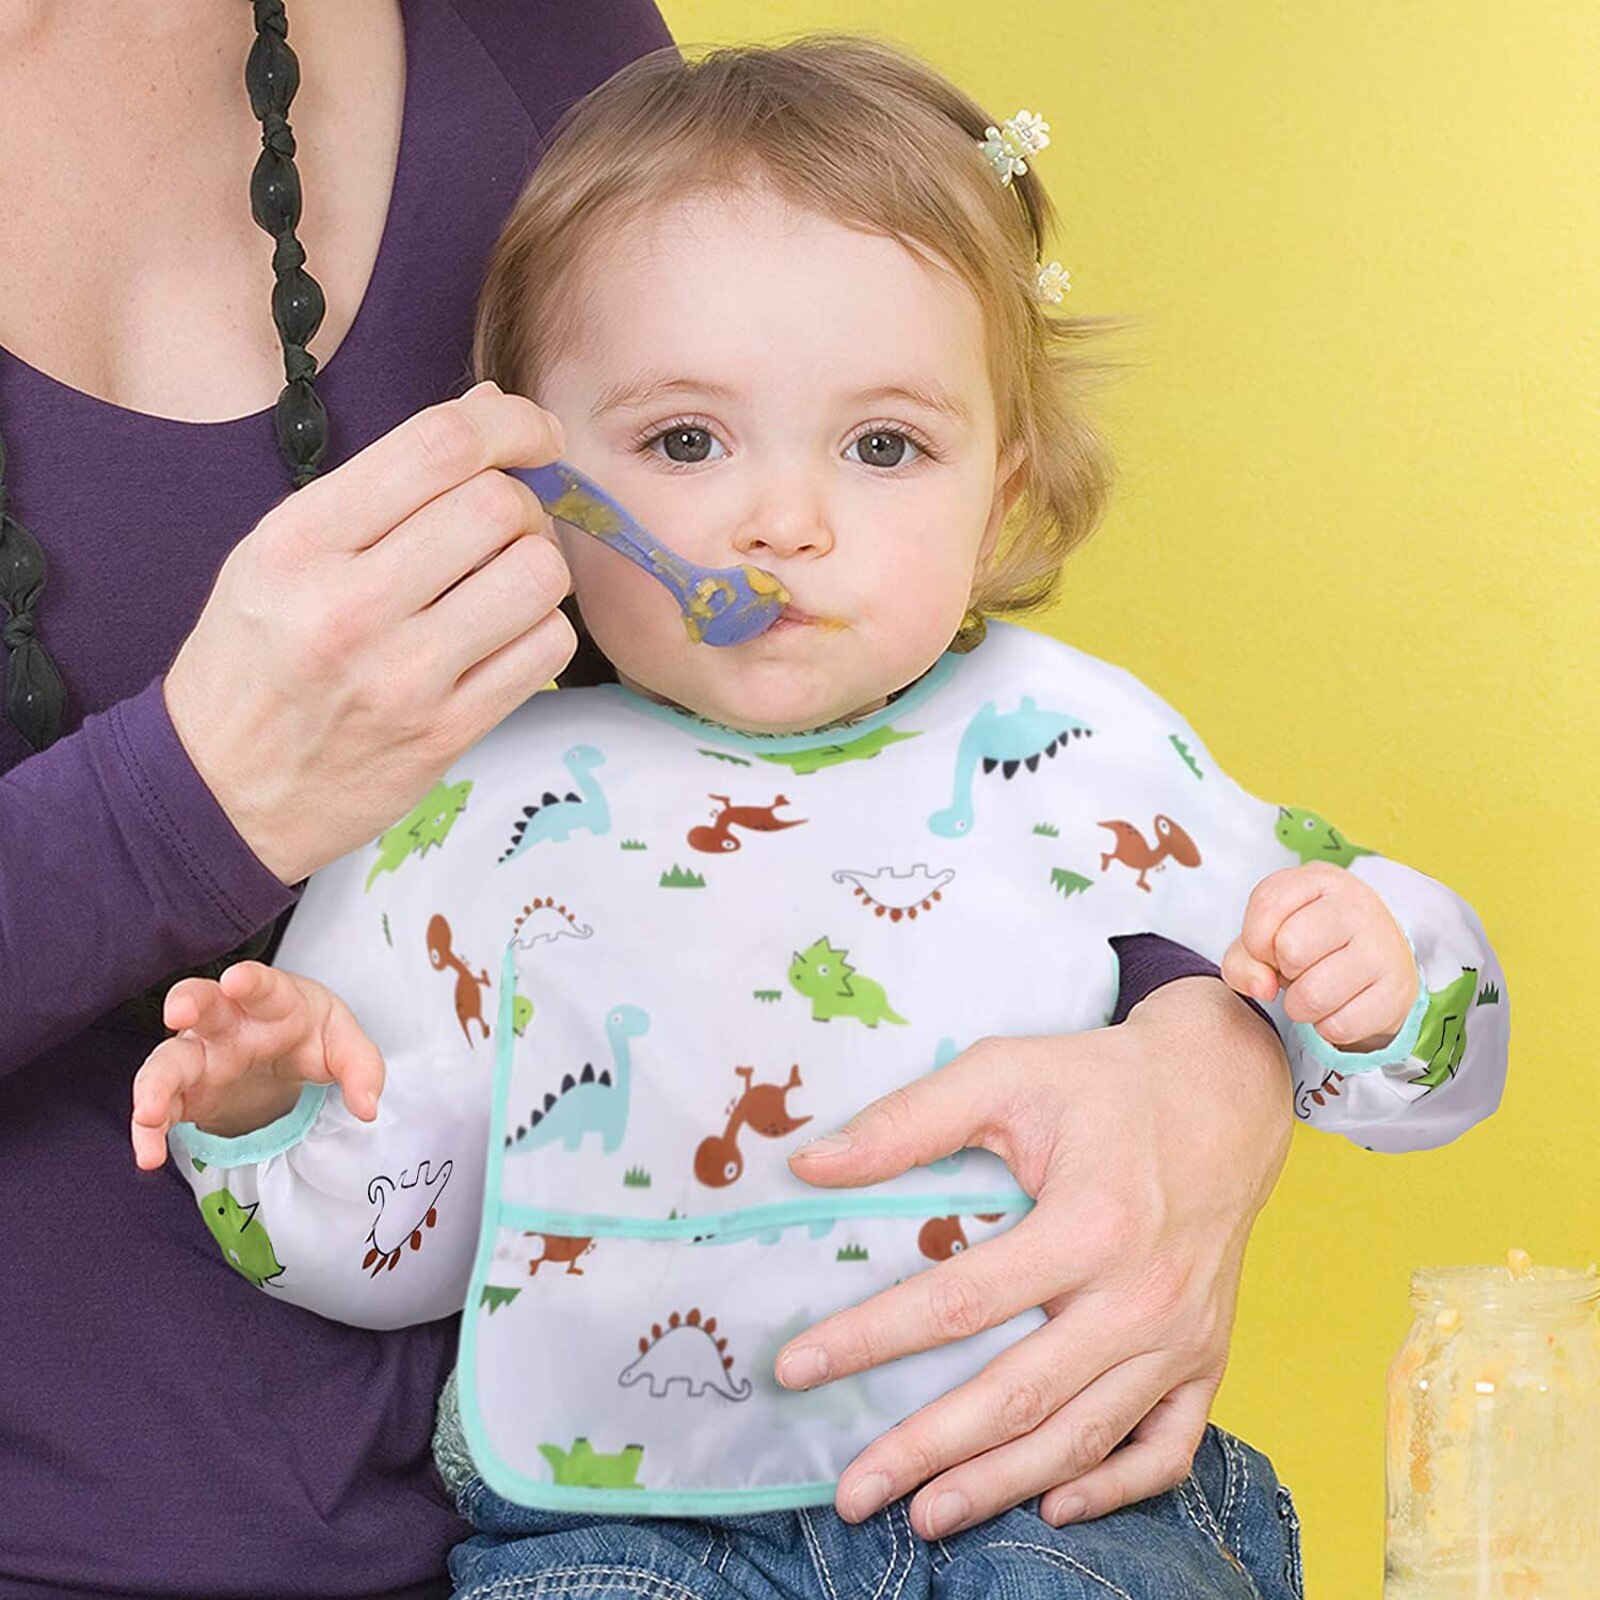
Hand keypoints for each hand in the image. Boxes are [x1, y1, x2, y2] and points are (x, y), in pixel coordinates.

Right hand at [130, 961, 383, 1170]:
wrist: (282, 1051)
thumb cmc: (310, 1033)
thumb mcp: (344, 1044)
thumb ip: (361, 1068)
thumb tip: (367, 1108)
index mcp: (272, 1001)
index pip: (263, 985)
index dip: (250, 981)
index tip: (238, 980)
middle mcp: (227, 1022)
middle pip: (201, 1004)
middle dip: (188, 1003)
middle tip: (179, 1012)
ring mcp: (200, 1056)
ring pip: (168, 1061)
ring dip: (154, 1084)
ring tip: (150, 1112)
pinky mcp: (184, 1092)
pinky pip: (159, 1107)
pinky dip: (148, 1130)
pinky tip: (149, 1154)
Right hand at [164, 381, 575, 884]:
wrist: (218, 789)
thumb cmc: (256, 656)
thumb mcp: (280, 551)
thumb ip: (382, 485)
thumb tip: (490, 410)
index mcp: (299, 542)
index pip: (437, 446)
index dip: (510, 425)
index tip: (532, 435)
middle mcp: (348, 605)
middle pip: (499, 508)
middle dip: (524, 503)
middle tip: (505, 527)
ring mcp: (402, 676)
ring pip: (537, 577)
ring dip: (538, 568)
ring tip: (503, 582)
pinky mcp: (444, 734)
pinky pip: (546, 649)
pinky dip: (542, 630)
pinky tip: (507, 635)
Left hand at [778, 977, 1291, 1536]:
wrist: (1225, 1089)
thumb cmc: (1102, 1081)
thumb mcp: (1003, 1073)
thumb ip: (906, 1122)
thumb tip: (810, 1165)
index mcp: (1088, 1224)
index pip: (958, 1302)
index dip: (870, 1338)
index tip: (797, 1367)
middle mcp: (1140, 1295)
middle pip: (1017, 1395)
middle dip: (925, 1449)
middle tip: (852, 1491)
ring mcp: (1182, 1336)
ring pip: (1082, 1436)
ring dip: (1000, 1485)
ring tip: (925, 1515)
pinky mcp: (1209, 1357)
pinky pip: (1166, 1448)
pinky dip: (1112, 1488)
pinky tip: (1052, 1505)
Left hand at [1222, 862, 1416, 1051]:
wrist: (1377, 963)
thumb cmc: (1311, 945)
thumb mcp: (1268, 938)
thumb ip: (1243, 959)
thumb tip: (1262, 987)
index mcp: (1320, 880)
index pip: (1266, 903)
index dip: (1255, 938)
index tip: (1268, 948)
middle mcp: (1357, 906)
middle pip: (1290, 948)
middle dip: (1282, 970)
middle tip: (1298, 968)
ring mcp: (1383, 947)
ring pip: (1312, 995)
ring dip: (1300, 1006)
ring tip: (1312, 990)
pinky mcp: (1398, 990)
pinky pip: (1340, 1025)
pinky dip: (1327, 1026)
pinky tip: (1338, 1007)